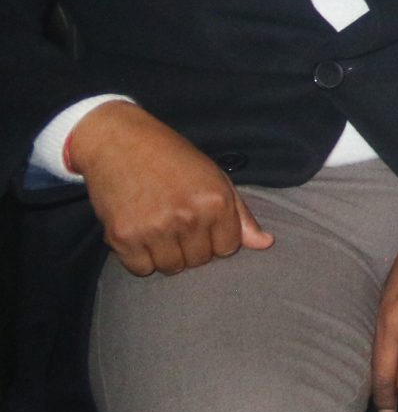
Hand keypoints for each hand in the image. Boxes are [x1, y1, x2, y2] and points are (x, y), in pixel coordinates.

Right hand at [69, 101, 271, 276]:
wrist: (117, 142)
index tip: (202, 222)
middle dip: (192, 247)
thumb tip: (266, 244)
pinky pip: (140, 269)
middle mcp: (188, 217)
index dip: (216, 238)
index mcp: (215, 201)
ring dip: (167, 255)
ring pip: (171, 267)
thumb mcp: (215, 177)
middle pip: (199, 260)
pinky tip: (139, 233)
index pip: (228, 248)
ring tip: (158, 227)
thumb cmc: (172, 157)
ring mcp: (154, 229)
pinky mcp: (123, 237)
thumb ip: (240, 215)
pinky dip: (140, 258)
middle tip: (176, 221)